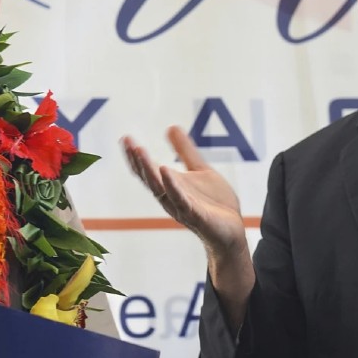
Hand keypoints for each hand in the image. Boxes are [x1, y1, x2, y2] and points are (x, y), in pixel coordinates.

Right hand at [121, 126, 246, 255]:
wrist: (232, 230)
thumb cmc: (214, 203)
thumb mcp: (200, 169)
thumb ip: (185, 151)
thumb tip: (171, 127)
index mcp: (170, 186)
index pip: (147, 171)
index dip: (135, 156)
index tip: (125, 139)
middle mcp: (170, 198)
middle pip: (149, 179)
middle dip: (138, 161)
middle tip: (129, 143)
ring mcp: (182, 208)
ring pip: (161, 189)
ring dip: (149, 170)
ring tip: (140, 151)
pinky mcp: (197, 217)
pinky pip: (182, 202)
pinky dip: (173, 187)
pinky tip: (166, 171)